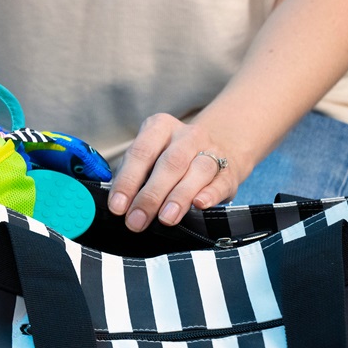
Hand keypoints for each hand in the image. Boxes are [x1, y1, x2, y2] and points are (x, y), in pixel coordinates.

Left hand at [107, 113, 246, 231]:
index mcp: (160, 127)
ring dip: (179, 196)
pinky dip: (210, 194)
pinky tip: (199, 205)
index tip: (118, 207)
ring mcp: (212, 151)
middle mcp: (188, 135)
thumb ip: (134, 178)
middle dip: (151, 195)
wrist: (219, 150)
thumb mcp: (150, 160)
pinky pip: (220, 182)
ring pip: (198, 171)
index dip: (128, 181)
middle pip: (169, 163)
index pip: (141, 152)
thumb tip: (120, 206)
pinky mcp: (229, 172)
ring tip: (166, 218)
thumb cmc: (172, 161)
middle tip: (137, 220)